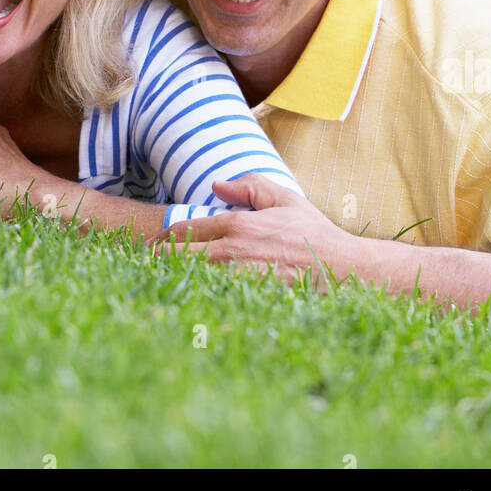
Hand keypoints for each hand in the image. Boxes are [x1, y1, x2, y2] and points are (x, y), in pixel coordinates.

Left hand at [152, 174, 358, 286]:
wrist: (343, 273)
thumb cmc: (315, 236)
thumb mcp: (286, 200)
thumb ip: (251, 187)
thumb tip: (217, 185)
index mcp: (236, 225)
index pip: (181, 230)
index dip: (162, 239)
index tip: (152, 246)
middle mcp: (230, 253)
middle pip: (173, 257)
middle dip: (156, 261)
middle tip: (147, 268)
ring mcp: (235, 282)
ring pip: (183, 281)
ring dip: (169, 282)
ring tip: (159, 287)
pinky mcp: (243, 304)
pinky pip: (205, 303)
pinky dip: (191, 302)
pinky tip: (187, 305)